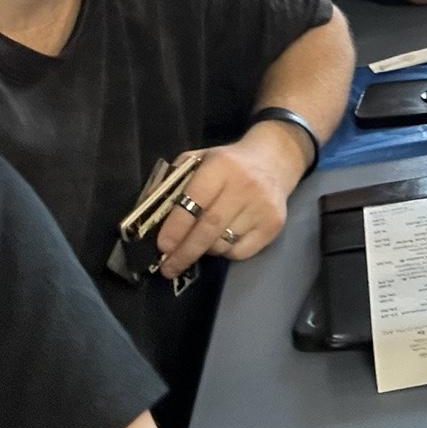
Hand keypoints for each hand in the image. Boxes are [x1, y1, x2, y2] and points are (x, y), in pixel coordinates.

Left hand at [155, 139, 297, 277]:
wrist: (275, 160)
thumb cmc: (229, 164)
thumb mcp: (201, 160)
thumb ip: (176, 182)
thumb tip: (151, 216)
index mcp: (221, 165)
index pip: (195, 199)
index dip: (176, 226)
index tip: (162, 247)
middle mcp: (244, 184)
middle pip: (209, 228)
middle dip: (184, 251)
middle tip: (168, 267)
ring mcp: (262, 206)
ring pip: (223, 243)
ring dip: (204, 250)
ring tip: (199, 243)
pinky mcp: (274, 224)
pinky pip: (240, 252)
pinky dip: (226, 251)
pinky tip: (225, 238)